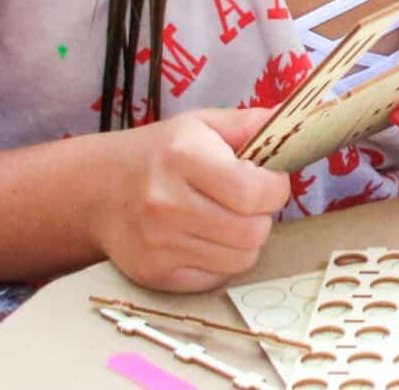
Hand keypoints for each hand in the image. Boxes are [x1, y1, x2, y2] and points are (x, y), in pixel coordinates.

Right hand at [92, 108, 290, 292]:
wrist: (98, 190)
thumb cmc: (161, 154)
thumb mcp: (202, 125)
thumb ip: (253, 123)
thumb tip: (301, 121)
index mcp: (184, 157)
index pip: (256, 192)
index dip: (275, 188)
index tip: (267, 180)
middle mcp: (166, 203)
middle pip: (254, 231)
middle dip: (261, 215)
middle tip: (245, 202)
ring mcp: (158, 244)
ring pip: (241, 259)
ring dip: (244, 240)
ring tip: (225, 218)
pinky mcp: (154, 274)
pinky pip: (217, 278)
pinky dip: (220, 261)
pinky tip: (203, 238)